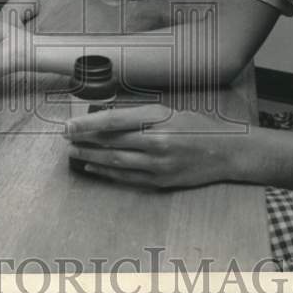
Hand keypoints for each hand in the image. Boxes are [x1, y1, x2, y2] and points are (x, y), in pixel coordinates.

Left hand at [65, 105, 238, 188]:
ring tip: (74, 152)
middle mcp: (158, 143)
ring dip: (91, 157)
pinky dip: (107, 172)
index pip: (114, 121)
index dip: (88, 124)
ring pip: (115, 161)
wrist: (227, 152)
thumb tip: (107, 118)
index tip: (70, 125)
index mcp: (159, 120)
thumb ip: (140, 116)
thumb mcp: (170, 111)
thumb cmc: (199, 126)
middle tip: (65, 137)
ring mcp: (159, 165)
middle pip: (111, 142)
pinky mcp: (160, 181)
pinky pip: (127, 177)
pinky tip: (93, 167)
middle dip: (84, 140)